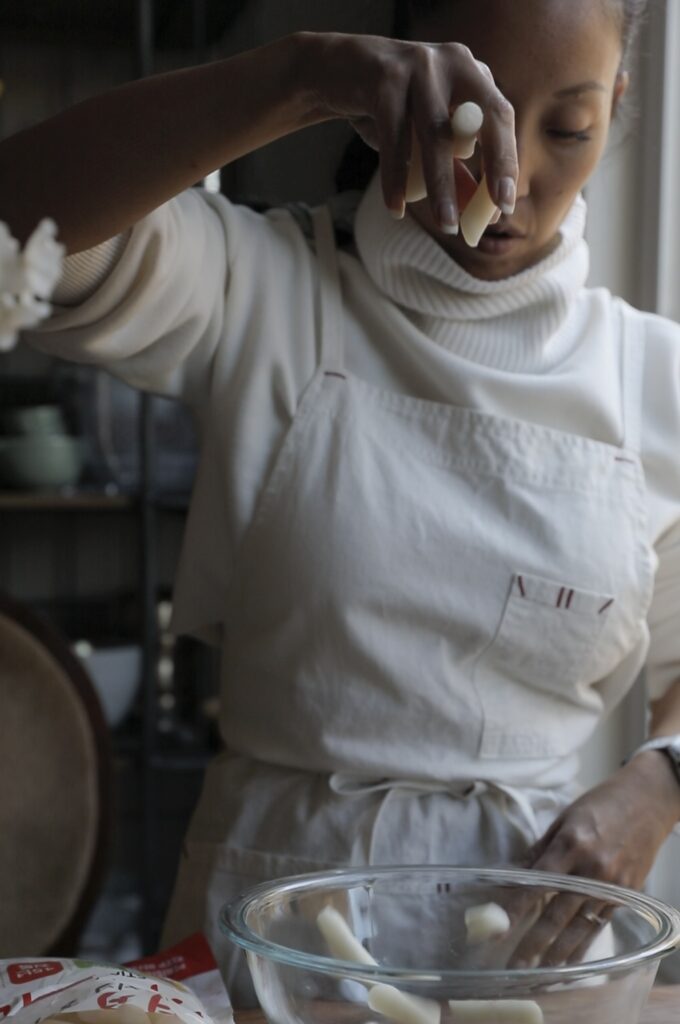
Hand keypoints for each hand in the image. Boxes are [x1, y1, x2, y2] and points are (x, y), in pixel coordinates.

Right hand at [302, 33, 517, 227]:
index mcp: (472, 75)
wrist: (337, 72)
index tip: (505, 203)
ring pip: (435, 135)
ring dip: (441, 185)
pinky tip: (396, 208)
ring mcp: (419, 66)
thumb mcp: (427, 139)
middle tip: (494, 212)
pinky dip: (395, 177)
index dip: (506, 161)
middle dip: (491, 167)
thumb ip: (456, 171)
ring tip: (446, 224)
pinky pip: (393, 137)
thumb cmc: (391, 110)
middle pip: (481, 119)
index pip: (500, 119)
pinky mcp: (384, 77)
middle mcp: (453, 63)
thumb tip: (484, 214)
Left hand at [506, 752, 679, 967]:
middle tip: (515, 964)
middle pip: (557, 913)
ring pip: (580, 926)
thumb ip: (540, 850)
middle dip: (534, 941)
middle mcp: (592, 868)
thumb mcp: (564, 818)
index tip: (499, 927)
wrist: (648, 801)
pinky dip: (584, 944)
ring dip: (558, 953)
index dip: (516, 907)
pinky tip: (570, 960)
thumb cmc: (601, 804)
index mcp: (572, 843)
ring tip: (540, 972)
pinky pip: (600, 924)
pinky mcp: (626, 894)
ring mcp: (612, 885)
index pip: (537, 883)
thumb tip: (514, 875)